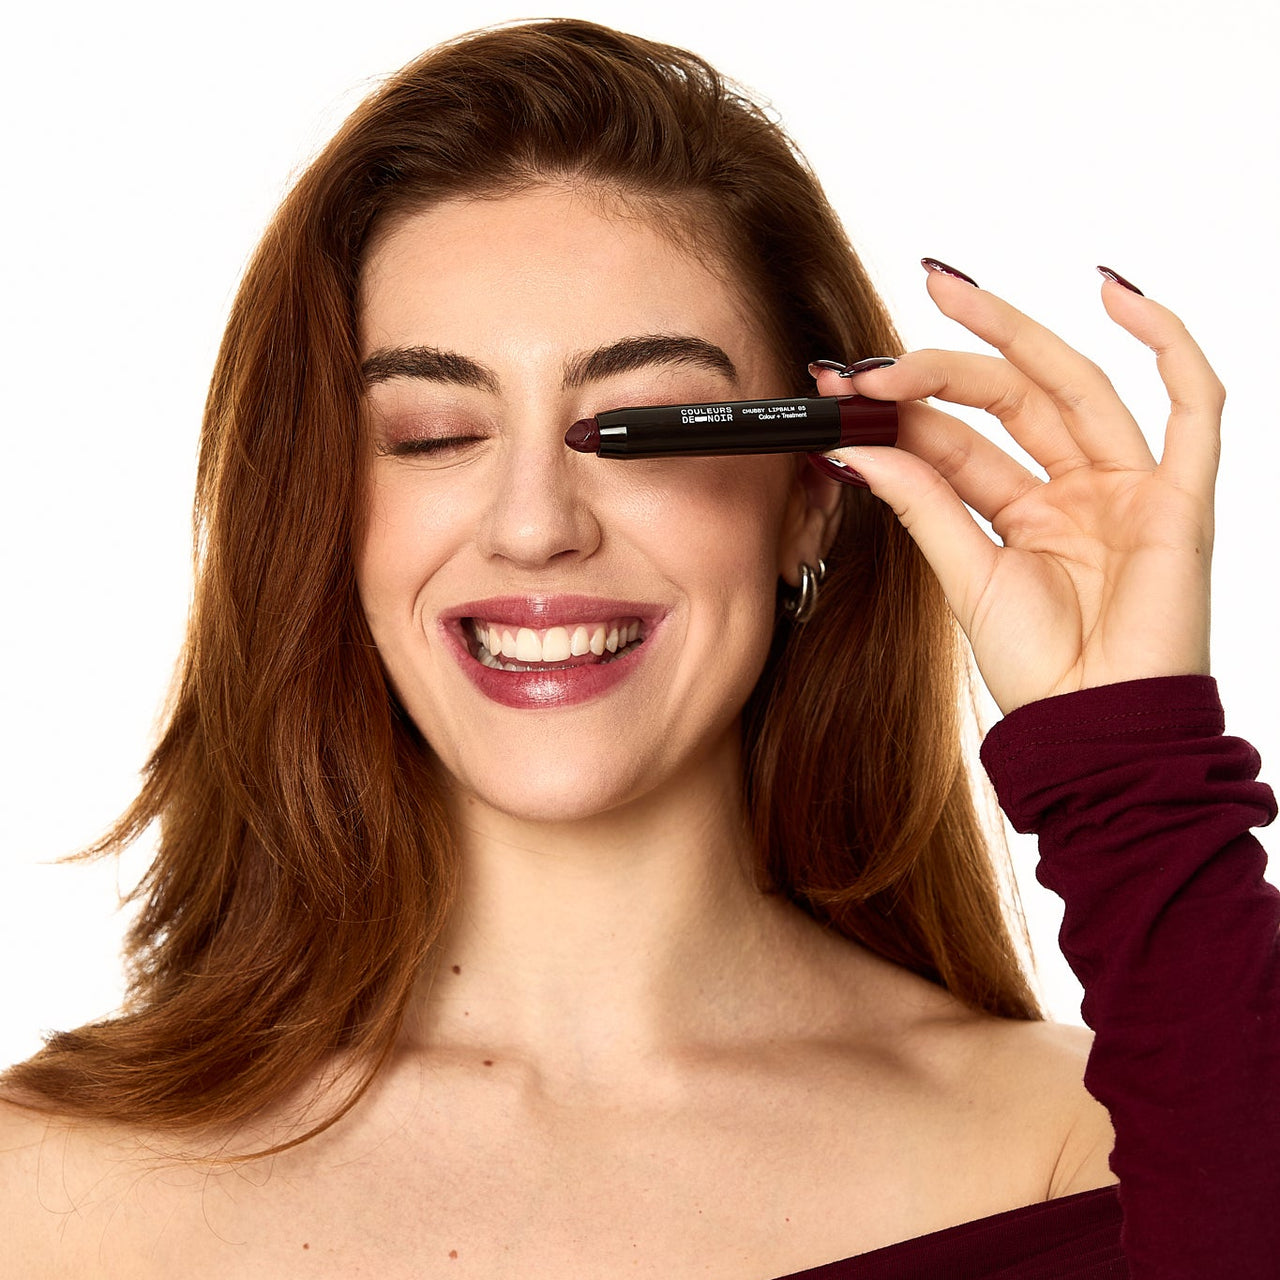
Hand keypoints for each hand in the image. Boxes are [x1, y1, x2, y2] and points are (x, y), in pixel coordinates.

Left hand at [812, 266, 1221, 715]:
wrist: (1095, 730)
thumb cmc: (1039, 671)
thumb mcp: (965, 575)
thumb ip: (922, 504)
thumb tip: (853, 447)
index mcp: (1022, 512)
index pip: (958, 438)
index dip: (902, 407)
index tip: (840, 386)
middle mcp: (1075, 491)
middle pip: (1009, 400)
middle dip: (941, 364)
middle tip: (875, 352)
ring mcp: (1128, 489)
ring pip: (1074, 386)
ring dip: (1013, 336)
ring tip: (946, 293)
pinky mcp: (1180, 498)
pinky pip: (1194, 405)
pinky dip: (1166, 344)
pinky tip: (1115, 292)